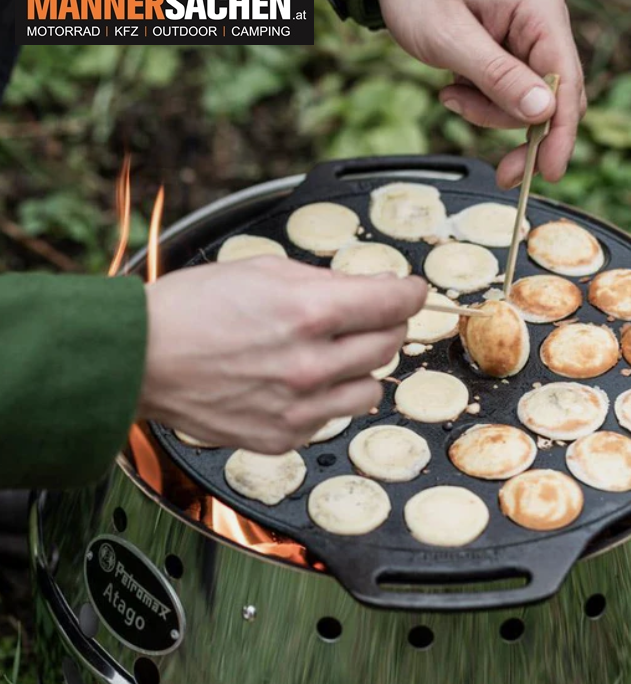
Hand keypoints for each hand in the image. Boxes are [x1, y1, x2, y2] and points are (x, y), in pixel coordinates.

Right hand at [138, 257, 426, 452]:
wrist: (141, 358)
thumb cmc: (193, 308)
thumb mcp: (263, 270)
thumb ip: (325, 282)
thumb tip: (370, 288)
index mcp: (310, 312)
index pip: (395, 303)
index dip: (411, 292)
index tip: (411, 291)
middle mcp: (312, 364)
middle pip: (390, 344)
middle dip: (383, 325)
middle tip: (361, 318)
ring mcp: (300, 407)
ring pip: (372, 387)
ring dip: (359, 367)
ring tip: (325, 355)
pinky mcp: (284, 436)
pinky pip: (333, 416)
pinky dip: (326, 397)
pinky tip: (294, 382)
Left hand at [369, 0, 584, 187]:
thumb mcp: (450, 38)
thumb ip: (496, 76)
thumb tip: (542, 112)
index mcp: (538, 10)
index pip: (566, 80)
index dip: (561, 130)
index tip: (549, 170)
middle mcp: (544, 25)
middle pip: (554, 101)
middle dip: (519, 130)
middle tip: (501, 171)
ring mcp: (529, 43)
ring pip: (528, 108)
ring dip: (488, 114)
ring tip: (451, 95)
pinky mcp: (513, 59)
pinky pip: (509, 101)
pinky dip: (482, 106)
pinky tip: (454, 90)